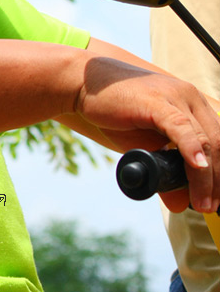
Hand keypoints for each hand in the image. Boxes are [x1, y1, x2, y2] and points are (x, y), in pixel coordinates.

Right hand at [76, 52, 219, 212]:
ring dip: (206, 177)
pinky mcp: (157, 102)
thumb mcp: (143, 146)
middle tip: (211, 208)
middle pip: (217, 143)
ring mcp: (175, 97)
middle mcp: (190, 98)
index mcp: (192, 104)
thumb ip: (164, 169)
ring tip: (203, 203)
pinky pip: (181, 127)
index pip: (219, 141)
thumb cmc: (114, 110)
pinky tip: (197, 166)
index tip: (217, 198)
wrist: (84, 83)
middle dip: (217, 180)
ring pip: (203, 140)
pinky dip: (191, 149)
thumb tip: (178, 204)